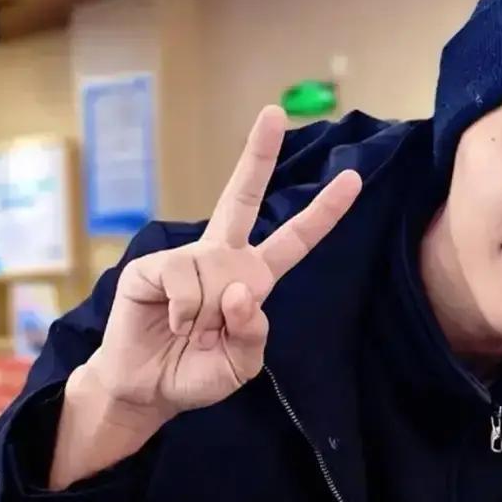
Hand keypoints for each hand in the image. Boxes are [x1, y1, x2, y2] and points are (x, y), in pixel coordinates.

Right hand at [84, 104, 361, 425]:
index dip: (323, 213)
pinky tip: (173, 324)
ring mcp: (187, 259)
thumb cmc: (197, 373)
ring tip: (192, 335)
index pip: (294, 240)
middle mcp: (223, 259)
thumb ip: (253, 333)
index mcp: (253, 278)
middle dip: (257, 155)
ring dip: (208, 319)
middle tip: (274, 112)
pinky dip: (185, 314)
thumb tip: (239, 289)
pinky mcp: (153, 267)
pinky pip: (185, 283)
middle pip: (241, 198)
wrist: (148, 389)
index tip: (353, 179)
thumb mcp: (242, 364)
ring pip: (216, 278)